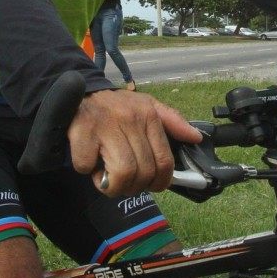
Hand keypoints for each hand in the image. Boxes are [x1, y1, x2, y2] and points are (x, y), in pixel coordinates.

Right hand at [67, 89, 202, 196]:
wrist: (80, 91)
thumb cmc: (115, 105)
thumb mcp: (146, 105)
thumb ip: (172, 121)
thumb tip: (196, 137)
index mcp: (149, 116)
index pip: (164, 161)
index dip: (160, 182)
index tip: (150, 186)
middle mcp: (130, 119)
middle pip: (143, 172)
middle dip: (133, 186)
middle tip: (123, 183)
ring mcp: (106, 125)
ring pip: (122, 173)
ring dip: (112, 185)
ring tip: (106, 178)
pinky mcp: (82, 131)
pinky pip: (89, 166)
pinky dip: (87, 171)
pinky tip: (88, 161)